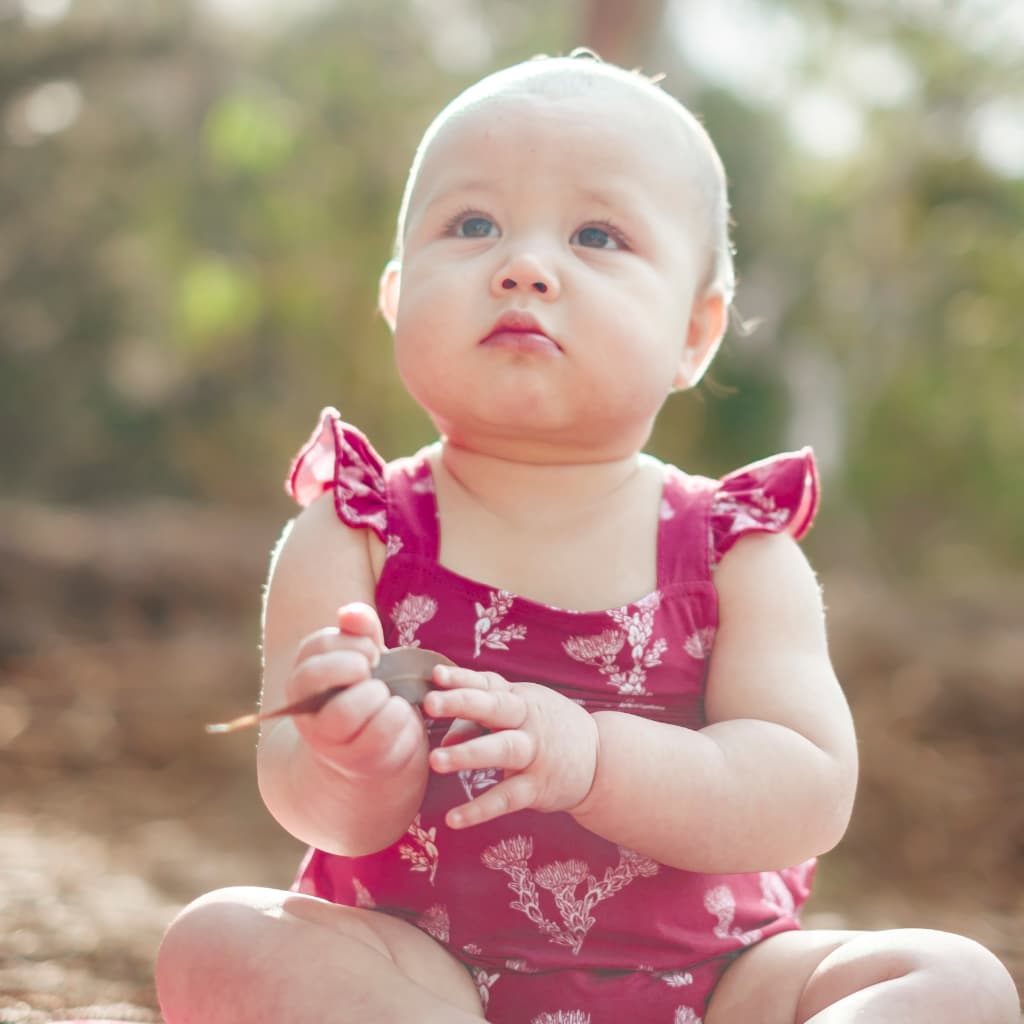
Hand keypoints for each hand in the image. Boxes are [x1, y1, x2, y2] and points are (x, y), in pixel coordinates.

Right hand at [284, 602, 426, 777]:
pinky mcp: (355, 760)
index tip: (373, 653)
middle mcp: (306, 709)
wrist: (372, 750)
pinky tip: (400, 712)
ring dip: (375, 694)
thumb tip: (348, 613)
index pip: (316, 646)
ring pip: (344, 711)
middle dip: (355, 665)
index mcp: (303, 675)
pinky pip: (378, 734)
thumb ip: (359, 629)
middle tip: (374, 671)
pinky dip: (398, 716)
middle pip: (317, 676)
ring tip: (387, 695)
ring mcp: (327, 739)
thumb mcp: (364, 656)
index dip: (351, 643)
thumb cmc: (368, 691)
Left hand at [423, 667, 598, 828]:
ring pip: (502, 749)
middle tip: (429, 703)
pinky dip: (480, 810)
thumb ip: (478, 721)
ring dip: (468, 754)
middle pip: (494, 708)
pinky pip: (507, 798)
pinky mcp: (539, 787)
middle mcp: (528, 721)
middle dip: (462, 703)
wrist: (602, 760)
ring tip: (435, 760)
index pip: (488, 684)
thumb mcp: (519, 715)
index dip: (462, 679)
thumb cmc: (548, 730)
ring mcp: (536, 753)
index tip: (435, 675)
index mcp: (520, 698)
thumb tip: (444, 738)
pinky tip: (453, 819)